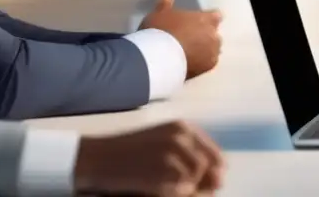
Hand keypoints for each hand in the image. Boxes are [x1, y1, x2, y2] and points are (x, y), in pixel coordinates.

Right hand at [74, 120, 224, 195]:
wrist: (98, 158)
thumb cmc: (129, 151)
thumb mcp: (162, 140)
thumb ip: (189, 152)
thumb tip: (220, 174)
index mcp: (182, 127)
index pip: (214, 153)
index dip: (215, 170)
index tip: (211, 182)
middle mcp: (180, 138)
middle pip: (208, 168)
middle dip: (204, 183)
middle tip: (193, 190)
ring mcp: (171, 156)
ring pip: (196, 182)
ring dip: (190, 189)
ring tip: (170, 188)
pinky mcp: (162, 175)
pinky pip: (182, 191)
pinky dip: (177, 194)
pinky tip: (162, 191)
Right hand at [140, 0, 222, 77]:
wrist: (159, 59)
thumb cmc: (159, 32)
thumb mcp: (158, 15)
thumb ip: (165, 4)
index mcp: (205, 19)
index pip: (216, 16)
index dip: (208, 19)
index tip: (199, 22)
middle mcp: (213, 35)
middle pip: (214, 34)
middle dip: (206, 36)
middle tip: (191, 39)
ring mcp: (212, 53)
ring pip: (213, 50)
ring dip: (205, 50)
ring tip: (190, 53)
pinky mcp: (207, 68)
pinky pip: (207, 63)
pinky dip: (201, 63)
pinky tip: (190, 64)